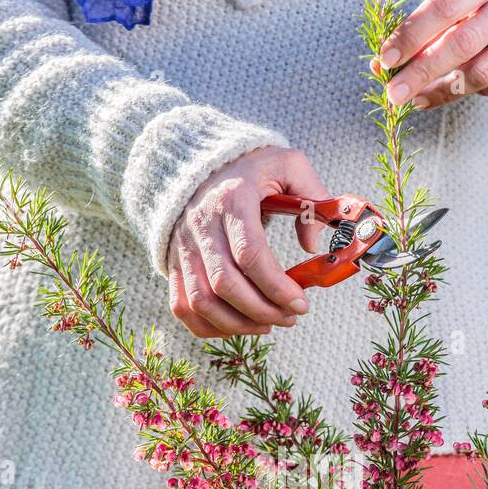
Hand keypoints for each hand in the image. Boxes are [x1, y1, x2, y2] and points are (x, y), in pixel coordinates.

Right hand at [167, 146, 329, 338]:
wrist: (205, 162)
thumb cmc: (253, 167)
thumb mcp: (289, 166)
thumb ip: (313, 200)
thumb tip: (312, 245)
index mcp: (232, 199)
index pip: (250, 254)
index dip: (277, 286)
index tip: (301, 303)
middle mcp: (201, 224)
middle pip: (224, 284)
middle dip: (261, 310)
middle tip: (290, 317)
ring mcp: (183, 246)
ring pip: (201, 301)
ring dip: (237, 324)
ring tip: (268, 324)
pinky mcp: (174, 262)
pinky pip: (182, 306)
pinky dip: (208, 326)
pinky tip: (238, 325)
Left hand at [376, 0, 487, 108]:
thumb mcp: (462, 0)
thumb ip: (425, 26)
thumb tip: (380, 64)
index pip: (443, 6)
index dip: (411, 36)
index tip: (385, 60)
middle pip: (462, 44)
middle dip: (422, 72)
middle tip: (394, 95)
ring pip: (482, 72)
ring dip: (446, 88)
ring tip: (421, 96)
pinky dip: (480, 93)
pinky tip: (468, 86)